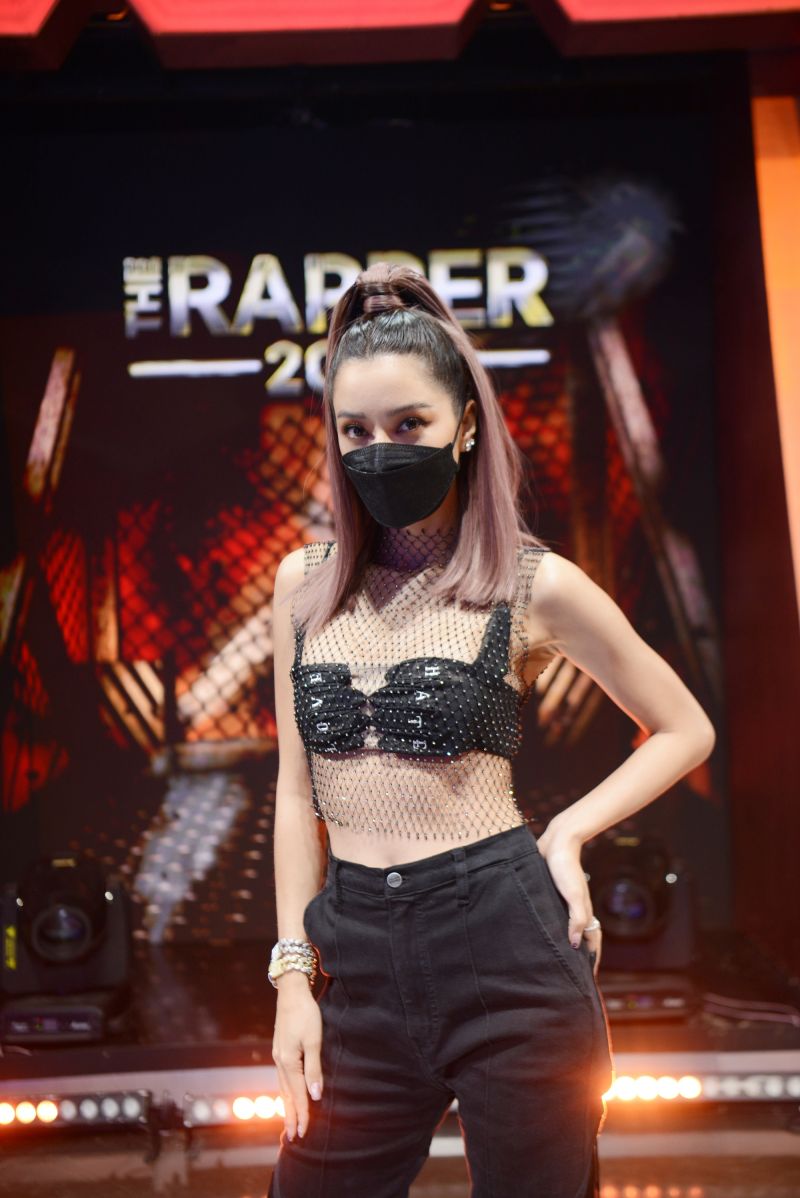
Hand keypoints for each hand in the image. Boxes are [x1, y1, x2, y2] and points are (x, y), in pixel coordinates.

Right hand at [271, 972, 323, 1139]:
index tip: (304, 1133)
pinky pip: (282, 1078)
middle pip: (286, 1095)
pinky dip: (285, 1092)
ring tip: (289, 1122)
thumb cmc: (305, 1014)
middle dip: (290, 1116)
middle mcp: (280, 1062)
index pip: (297, 1095)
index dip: (302, 1114)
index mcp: (288, 1062)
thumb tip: (315, 1095)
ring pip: (282, 1088)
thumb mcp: (314, 1040)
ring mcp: (278, 1056)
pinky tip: (288, 1095)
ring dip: (287, 1106)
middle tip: (293, 1137)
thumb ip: (314, 1068)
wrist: (291, 992)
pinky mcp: (280, 1050)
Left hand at [536, 824, 601, 977]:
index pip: (591, 941)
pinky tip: (539, 932)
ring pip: (565, 927)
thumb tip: (576, 945)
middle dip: (578, 955)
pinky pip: (552, 915)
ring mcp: (563, 902)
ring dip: (563, 942)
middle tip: (570, 974)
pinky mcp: (550, 894)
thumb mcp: (573, 895)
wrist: (556, 842)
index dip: (591, 958)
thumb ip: (576, 919)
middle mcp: (574, 909)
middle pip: (580, 937)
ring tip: (553, 958)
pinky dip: (551, 927)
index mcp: (583, 912)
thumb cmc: (565, 868)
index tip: (588, 977)